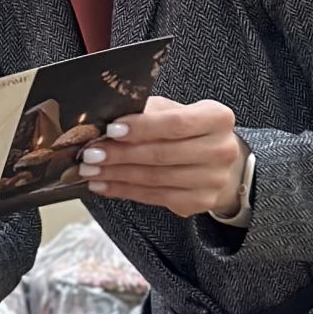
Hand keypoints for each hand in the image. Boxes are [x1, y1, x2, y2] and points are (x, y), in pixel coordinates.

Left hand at [79, 94, 246, 218]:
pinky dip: (125, 191)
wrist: (218, 163)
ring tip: (90, 170)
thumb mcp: (174, 111)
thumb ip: (147, 112)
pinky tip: (104, 185)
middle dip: (120, 154)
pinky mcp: (200, 202)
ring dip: (117, 175)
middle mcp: (222, 150)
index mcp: (217, 118)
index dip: (141, 127)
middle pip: (162, 153)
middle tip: (90, 154)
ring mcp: (213, 180)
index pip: (176, 123)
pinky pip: (155, 197)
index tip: (111, 130)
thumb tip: (105, 119)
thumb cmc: (188, 131)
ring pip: (155, 178)